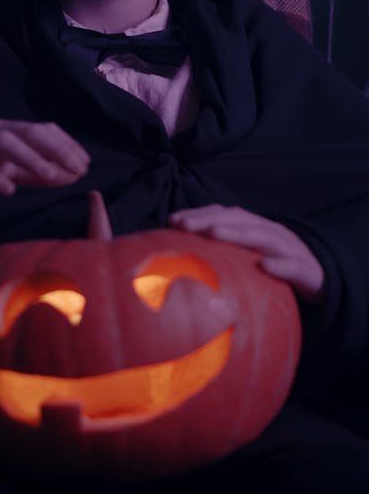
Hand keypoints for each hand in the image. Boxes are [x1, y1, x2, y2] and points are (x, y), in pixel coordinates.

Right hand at [0, 118, 90, 197]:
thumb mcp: (1, 170)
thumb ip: (32, 174)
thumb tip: (68, 177)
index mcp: (5, 130)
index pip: (42, 130)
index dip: (66, 144)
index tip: (85, 164)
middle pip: (28, 131)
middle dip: (56, 149)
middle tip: (78, 169)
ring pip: (3, 141)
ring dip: (30, 158)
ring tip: (51, 176)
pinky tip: (6, 189)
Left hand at [168, 204, 324, 303]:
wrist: (321, 280)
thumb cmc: (275, 268)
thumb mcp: (248, 257)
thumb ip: (223, 252)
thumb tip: (182, 255)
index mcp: (254, 227)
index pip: (225, 213)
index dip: (199, 213)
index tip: (172, 220)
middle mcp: (270, 232)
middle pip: (240, 220)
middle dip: (210, 219)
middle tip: (184, 225)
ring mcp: (289, 249)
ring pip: (263, 236)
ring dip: (237, 233)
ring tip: (213, 233)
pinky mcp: (306, 270)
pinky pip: (293, 267)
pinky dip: (279, 266)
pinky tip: (263, 267)